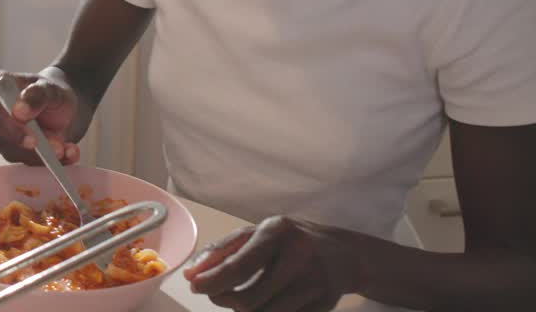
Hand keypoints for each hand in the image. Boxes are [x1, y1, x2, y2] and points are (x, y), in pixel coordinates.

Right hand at [0, 68, 83, 164]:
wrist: (60, 106)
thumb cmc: (50, 91)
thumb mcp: (51, 88)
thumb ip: (37, 94)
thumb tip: (19, 111)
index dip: (10, 128)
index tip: (32, 140)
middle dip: (30, 147)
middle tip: (58, 149)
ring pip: (13, 152)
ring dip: (42, 155)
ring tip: (67, 149)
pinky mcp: (9, 149)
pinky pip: (25, 161)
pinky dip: (48, 160)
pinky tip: (67, 153)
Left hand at [183, 216, 361, 311]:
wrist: (344, 253)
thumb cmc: (290, 240)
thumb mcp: (257, 233)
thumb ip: (222, 250)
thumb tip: (192, 273)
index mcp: (278, 232)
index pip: (238, 266)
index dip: (212, 281)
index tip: (195, 286)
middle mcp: (298, 257)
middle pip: (248, 299)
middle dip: (222, 299)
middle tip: (214, 293)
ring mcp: (313, 285)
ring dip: (241, 310)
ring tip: (237, 296)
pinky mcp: (322, 306)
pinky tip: (263, 302)